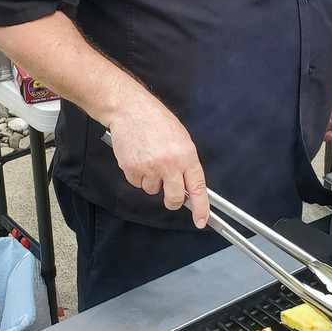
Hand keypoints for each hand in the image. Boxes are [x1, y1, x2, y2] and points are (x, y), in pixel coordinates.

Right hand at [107, 104, 209, 228]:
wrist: (130, 110)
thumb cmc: (156, 121)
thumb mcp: (181, 139)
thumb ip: (186, 163)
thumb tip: (188, 185)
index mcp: (186, 155)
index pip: (197, 188)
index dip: (200, 208)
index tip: (201, 220)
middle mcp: (169, 163)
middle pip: (173, 198)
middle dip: (172, 200)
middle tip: (168, 191)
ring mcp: (149, 168)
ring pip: (153, 190)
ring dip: (151, 181)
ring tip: (149, 159)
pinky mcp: (131, 169)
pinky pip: (137, 183)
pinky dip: (137, 175)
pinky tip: (138, 158)